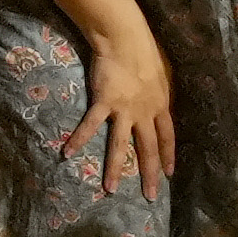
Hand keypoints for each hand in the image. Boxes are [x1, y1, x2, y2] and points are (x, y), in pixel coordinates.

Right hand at [66, 18, 175, 197]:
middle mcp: (145, 112)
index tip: (170, 173)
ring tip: (110, 190)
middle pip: (149, 148)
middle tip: (150, 196)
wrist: (126, 40)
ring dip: (114, 168)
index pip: (168, 136)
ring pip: (120, 145)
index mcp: (160, 105)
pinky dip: (78, 139)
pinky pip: (91, 125)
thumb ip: (156, 95)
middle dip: (149, 174)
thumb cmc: (143, 53)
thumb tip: (155, 105)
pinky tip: (67, 154)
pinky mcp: (105, 103)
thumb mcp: (160, 77)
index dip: (168, 155)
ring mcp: (125, 109)